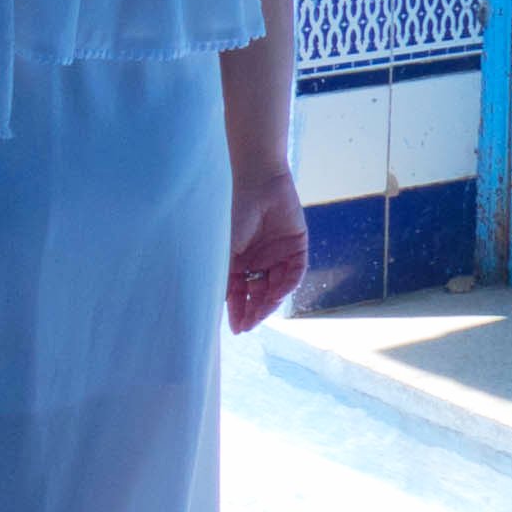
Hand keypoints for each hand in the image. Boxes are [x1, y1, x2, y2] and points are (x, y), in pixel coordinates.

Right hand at [225, 167, 308, 334]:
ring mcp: (278, 255)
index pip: (239, 293)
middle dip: (254, 311)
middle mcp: (259, 261)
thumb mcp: (226, 248)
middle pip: (258, 293)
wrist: (260, 182)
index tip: (237, 329)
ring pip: (276, 286)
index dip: (238, 311)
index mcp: (239, 261)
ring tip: (261, 314)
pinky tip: (278, 295)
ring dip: (270, 301)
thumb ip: (224, 275)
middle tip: (249, 326)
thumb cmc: (237, 212)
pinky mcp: (297, 247)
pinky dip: (287, 285)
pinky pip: (294, 272)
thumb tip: (214, 304)